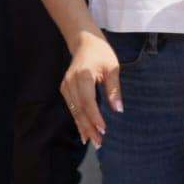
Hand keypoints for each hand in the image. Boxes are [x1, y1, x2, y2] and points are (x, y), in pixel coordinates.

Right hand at [61, 30, 121, 147]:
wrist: (84, 41)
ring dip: (83, 126)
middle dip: (89, 127)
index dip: (95, 117)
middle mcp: (71, 82)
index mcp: (83, 75)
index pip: (88, 101)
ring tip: (92, 141)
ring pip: (74, 111)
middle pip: (79, 110)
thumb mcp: (113, 67)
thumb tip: (119, 109)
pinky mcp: (65, 88)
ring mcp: (66, 86)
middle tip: (99, 143)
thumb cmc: (101, 52)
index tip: (103, 130)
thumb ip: (114, 89)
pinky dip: (78, 119)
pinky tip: (84, 131)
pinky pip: (71, 107)